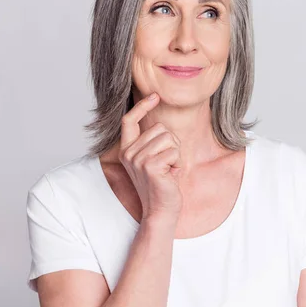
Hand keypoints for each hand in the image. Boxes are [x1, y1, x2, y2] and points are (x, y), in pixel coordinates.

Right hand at [119, 92, 182, 223]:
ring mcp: (138, 159)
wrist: (161, 210)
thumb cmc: (162, 184)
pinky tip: (171, 176)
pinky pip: (174, 151)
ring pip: (169, 138)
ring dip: (176, 154)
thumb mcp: (153, 159)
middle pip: (160, 128)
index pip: (129, 120)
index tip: (155, 96)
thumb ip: (152, 142)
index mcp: (127, 149)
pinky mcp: (150, 166)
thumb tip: (160, 122)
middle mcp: (129, 153)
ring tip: (168, 170)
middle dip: (172, 144)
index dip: (141, 106)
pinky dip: (178, 163)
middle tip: (167, 164)